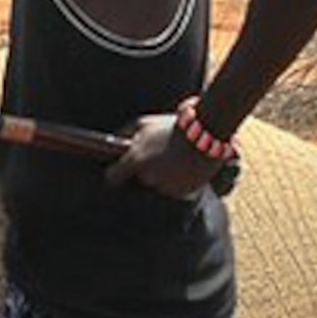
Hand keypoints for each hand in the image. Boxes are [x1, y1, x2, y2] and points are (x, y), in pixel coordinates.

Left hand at [105, 115, 224, 199]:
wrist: (207, 131)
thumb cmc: (171, 126)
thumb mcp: (143, 124)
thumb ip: (123, 134)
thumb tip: (109, 143)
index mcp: (135, 161)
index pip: (112, 179)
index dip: (114, 175)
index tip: (117, 173)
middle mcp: (148, 178)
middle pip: (136, 184)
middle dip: (142, 174)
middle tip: (154, 160)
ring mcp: (166, 187)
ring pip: (156, 188)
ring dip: (160, 179)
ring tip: (171, 161)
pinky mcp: (183, 193)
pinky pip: (173, 191)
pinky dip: (176, 183)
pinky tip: (182, 168)